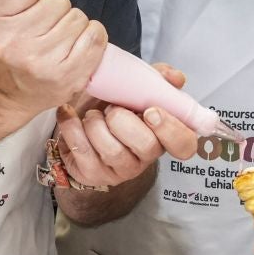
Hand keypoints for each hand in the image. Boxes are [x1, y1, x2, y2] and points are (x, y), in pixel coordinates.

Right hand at [0, 0, 106, 120]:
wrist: (6, 91)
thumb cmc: (4, 43)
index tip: (27, 5)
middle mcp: (11, 43)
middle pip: (58, 1)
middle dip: (55, 9)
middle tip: (41, 27)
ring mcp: (40, 63)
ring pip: (78, 17)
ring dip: (72, 24)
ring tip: (55, 39)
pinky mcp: (67, 77)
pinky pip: (96, 37)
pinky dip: (91, 37)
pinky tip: (74, 46)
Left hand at [53, 64, 199, 185]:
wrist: (73, 117)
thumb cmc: (108, 104)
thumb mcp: (132, 86)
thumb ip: (156, 79)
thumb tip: (177, 78)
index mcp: (162, 134)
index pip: (185, 145)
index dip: (172, 130)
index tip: (151, 111)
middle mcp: (145, 157)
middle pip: (147, 146)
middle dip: (123, 121)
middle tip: (111, 108)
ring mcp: (120, 169)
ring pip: (113, 151)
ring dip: (96, 124)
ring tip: (90, 115)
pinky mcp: (94, 175)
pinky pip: (84, 153)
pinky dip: (72, 127)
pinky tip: (68, 114)